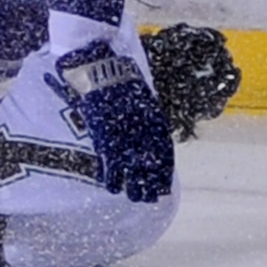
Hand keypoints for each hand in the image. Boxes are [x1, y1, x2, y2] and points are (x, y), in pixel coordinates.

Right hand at [58, 43, 172, 203]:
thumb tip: (146, 131)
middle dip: (150, 184)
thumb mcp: (142, 97)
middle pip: (150, 167)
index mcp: (154, 122)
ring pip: (131, 170)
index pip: (163, 156)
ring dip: (133, 186)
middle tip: (149, 198)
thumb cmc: (121, 78)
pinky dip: (111, 177)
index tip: (163, 186)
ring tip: (133, 197)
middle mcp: (143, 133)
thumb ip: (146, 116)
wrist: (103, 68)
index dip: (163, 174)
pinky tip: (111, 188)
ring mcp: (124, 136)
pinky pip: (110, 163)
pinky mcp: (105, 137)